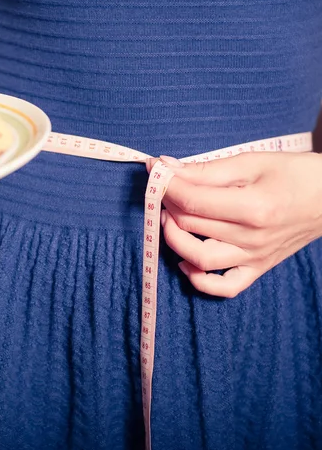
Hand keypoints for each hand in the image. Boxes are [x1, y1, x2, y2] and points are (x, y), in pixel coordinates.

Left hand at [146, 152, 321, 297]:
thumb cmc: (294, 174)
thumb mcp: (251, 162)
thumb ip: (205, 169)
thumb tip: (164, 167)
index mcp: (253, 207)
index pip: (192, 200)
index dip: (166, 184)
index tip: (154, 170)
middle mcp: (253, 238)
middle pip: (190, 225)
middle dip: (166, 203)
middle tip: (163, 187)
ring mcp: (255, 257)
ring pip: (199, 259)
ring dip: (174, 239)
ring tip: (170, 219)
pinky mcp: (258, 268)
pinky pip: (225, 287)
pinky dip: (199, 280)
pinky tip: (185, 261)